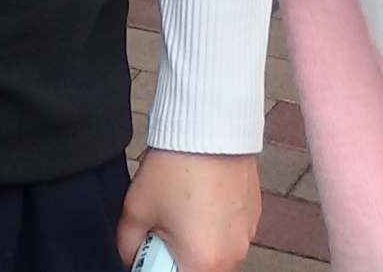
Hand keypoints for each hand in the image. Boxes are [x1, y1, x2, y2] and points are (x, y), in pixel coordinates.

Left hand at [117, 149, 261, 271]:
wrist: (209, 124)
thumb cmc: (175, 167)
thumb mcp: (136, 210)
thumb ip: (128, 247)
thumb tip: (131, 259)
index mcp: (203, 263)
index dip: (158, 266)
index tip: (152, 250)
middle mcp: (232, 255)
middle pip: (199, 271)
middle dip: (178, 258)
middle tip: (165, 231)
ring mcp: (247, 235)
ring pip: (216, 256)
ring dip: (198, 244)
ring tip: (184, 211)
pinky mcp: (254, 215)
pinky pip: (231, 235)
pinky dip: (215, 227)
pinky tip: (202, 200)